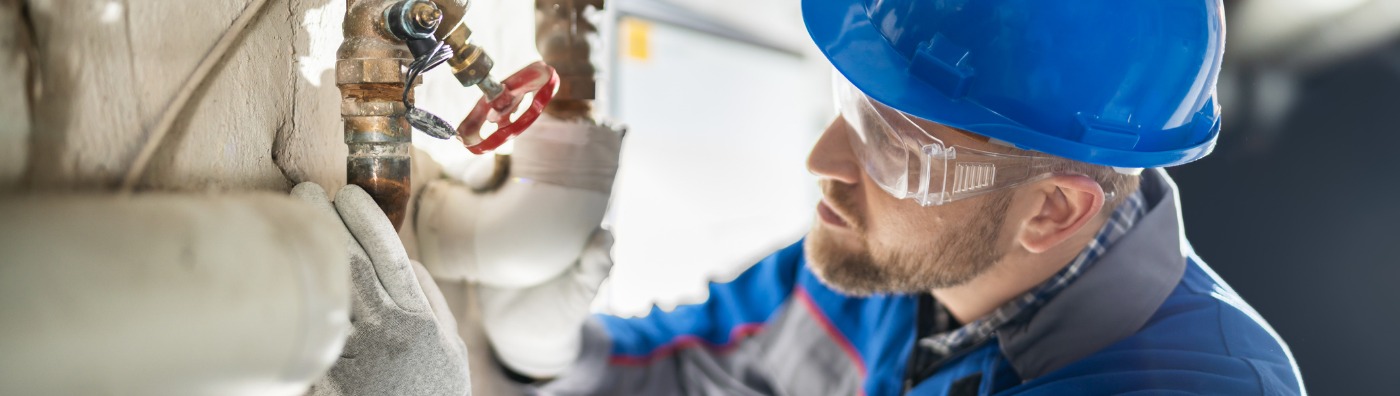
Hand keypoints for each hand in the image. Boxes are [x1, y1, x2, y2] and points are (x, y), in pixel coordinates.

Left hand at [293, 183, 470, 395]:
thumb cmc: (435, 391)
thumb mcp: (449, 344)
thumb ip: (428, 300)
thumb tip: (408, 262)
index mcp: (415, 317)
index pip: (387, 254)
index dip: (366, 219)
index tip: (347, 193)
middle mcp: (383, 328)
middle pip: (348, 262)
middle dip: (325, 222)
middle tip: (304, 191)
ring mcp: (352, 350)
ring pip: (323, 288)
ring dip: (306, 251)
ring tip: (288, 220)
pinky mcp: (328, 372)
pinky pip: (310, 327)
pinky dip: (296, 295)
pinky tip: (285, 273)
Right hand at [413, 114, 621, 378]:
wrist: (522, 340)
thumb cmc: (560, 312)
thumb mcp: (579, 294)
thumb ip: (593, 270)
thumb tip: (606, 237)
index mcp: (556, 214)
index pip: (549, 170)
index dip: (541, 151)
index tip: (531, 143)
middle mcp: (523, 208)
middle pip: (506, 170)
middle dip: (495, 161)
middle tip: (488, 173)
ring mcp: (494, 220)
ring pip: (479, 184)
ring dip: (471, 174)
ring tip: (471, 180)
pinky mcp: (469, 235)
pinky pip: (456, 209)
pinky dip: (447, 197)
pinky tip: (439, 191)